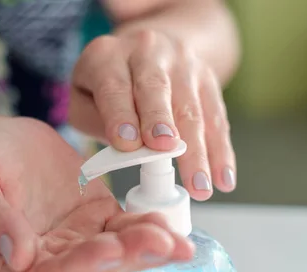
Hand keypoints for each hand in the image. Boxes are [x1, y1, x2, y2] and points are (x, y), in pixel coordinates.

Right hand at [0, 117, 193, 271]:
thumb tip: (16, 255)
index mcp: (5, 264)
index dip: (76, 269)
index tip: (105, 249)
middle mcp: (44, 260)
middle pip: (87, 271)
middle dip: (126, 260)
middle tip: (160, 245)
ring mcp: (72, 241)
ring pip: (112, 252)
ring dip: (145, 248)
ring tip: (176, 241)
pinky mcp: (93, 219)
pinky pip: (123, 227)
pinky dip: (147, 226)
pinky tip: (169, 224)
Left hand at [69, 30, 235, 200]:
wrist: (145, 50)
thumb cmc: (106, 87)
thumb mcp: (83, 99)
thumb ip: (97, 122)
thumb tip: (126, 151)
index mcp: (107, 56)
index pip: (113, 86)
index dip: (120, 115)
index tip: (128, 144)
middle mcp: (146, 51)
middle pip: (156, 89)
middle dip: (162, 122)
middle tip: (166, 150)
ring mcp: (181, 62)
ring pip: (191, 109)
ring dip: (197, 151)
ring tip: (200, 186)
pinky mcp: (207, 78)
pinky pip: (216, 118)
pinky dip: (220, 152)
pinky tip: (223, 179)